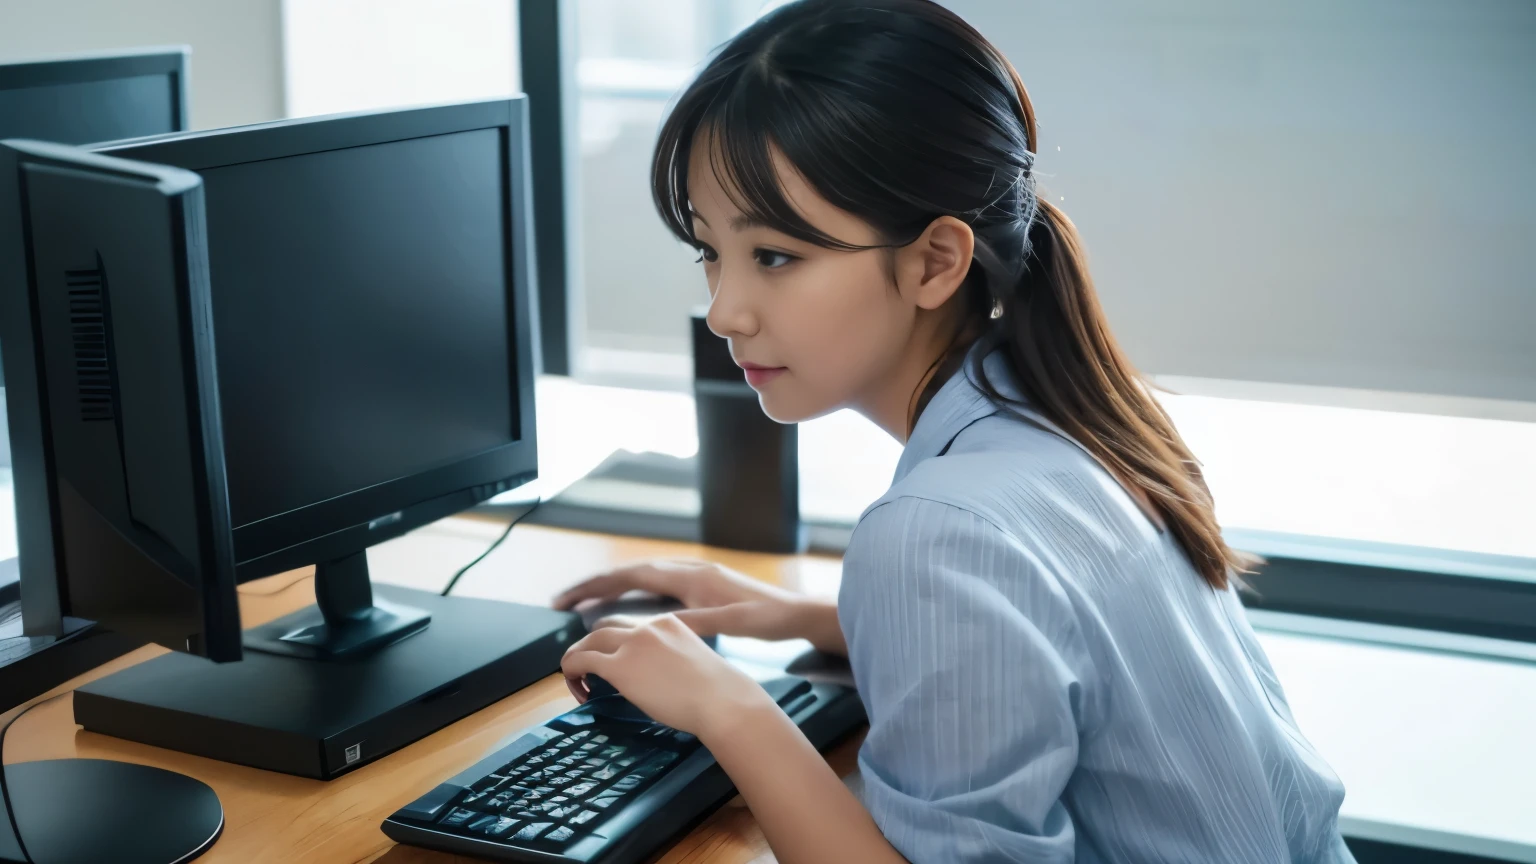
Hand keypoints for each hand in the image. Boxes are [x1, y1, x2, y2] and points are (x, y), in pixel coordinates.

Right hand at [553, 559, 845, 653]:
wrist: (797, 613)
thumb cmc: (767, 618)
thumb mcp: (730, 623)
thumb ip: (693, 623)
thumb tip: (657, 627)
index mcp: (689, 577)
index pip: (631, 576)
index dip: (595, 587)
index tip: (567, 599)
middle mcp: (687, 571)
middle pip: (629, 573)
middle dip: (592, 587)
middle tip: (560, 601)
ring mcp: (694, 576)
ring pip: (640, 578)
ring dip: (610, 589)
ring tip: (582, 604)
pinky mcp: (700, 586)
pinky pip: (654, 585)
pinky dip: (631, 593)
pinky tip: (625, 606)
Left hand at [560, 613, 775, 736]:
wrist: (722, 701)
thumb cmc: (719, 693)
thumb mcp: (692, 663)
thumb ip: (669, 662)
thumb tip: (654, 681)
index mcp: (667, 622)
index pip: (630, 626)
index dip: (617, 646)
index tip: (616, 667)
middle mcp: (647, 626)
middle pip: (603, 627)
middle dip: (591, 648)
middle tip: (588, 673)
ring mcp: (632, 644)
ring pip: (588, 641)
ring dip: (577, 659)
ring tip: (578, 683)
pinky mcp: (619, 666)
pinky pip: (581, 661)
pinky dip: (573, 673)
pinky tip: (581, 692)